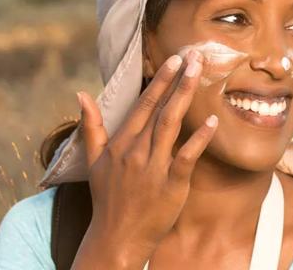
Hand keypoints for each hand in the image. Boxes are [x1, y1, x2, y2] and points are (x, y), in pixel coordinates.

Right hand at [72, 51, 217, 268]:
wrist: (116, 236)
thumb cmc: (107, 197)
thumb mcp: (93, 160)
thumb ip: (90, 126)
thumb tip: (81, 94)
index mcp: (121, 142)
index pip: (143, 104)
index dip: (159, 80)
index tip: (173, 59)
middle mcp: (137, 150)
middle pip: (160, 108)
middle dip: (177, 79)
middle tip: (193, 56)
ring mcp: (154, 167)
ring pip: (171, 124)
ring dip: (185, 96)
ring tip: (198, 73)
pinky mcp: (171, 184)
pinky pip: (187, 156)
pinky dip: (199, 138)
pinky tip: (212, 119)